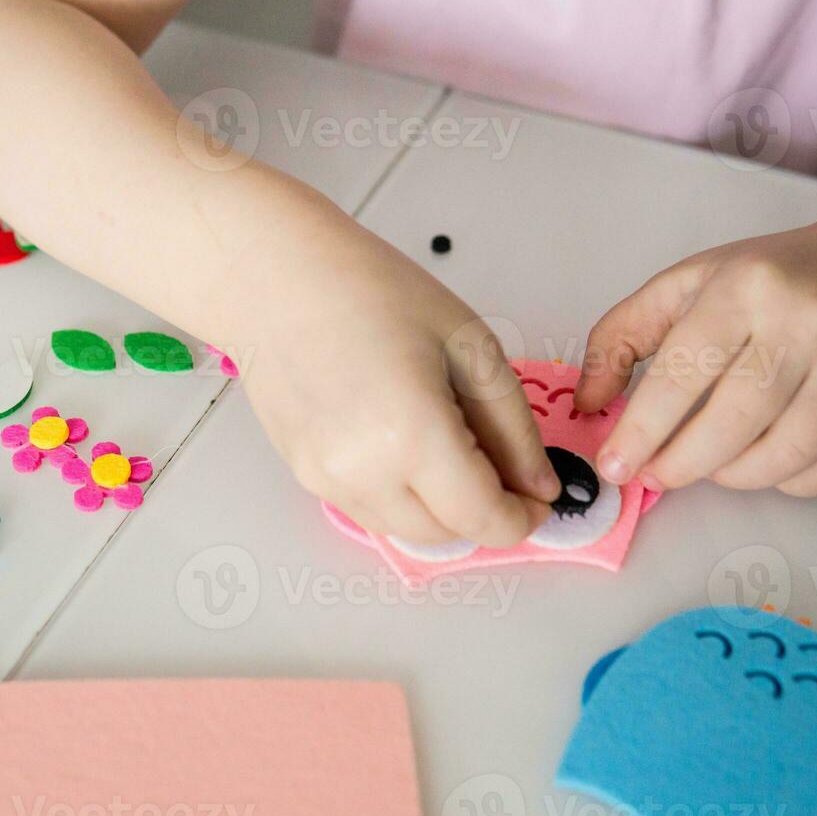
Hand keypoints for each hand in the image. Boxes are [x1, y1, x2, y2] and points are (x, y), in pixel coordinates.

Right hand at [232, 232, 560, 547]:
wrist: (277, 280)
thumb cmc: (373, 292)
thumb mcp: (471, 346)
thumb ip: (513, 428)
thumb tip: (539, 488)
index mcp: (412, 436)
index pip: (483, 519)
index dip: (522, 518)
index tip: (539, 499)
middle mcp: (364, 474)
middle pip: (447, 535)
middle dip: (484, 511)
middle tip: (499, 462)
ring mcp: (326, 481)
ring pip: (407, 530)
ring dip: (441, 508)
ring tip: (447, 442)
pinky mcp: (305, 476)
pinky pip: (371, 509)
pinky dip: (402, 495)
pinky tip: (403, 440)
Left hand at [574, 204, 816, 496]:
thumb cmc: (768, 280)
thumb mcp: (682, 286)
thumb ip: (620, 339)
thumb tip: (588, 404)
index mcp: (745, 288)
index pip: (684, 372)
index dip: (643, 429)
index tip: (616, 465)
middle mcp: (806, 321)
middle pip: (735, 421)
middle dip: (683, 463)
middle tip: (657, 474)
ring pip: (786, 452)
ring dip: (735, 476)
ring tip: (710, 465)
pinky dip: (789, 481)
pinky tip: (763, 464)